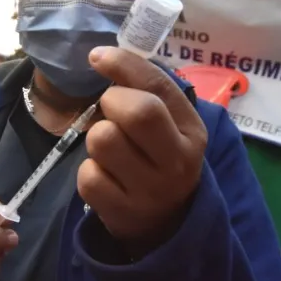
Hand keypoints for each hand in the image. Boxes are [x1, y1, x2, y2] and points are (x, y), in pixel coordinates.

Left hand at [78, 47, 207, 245]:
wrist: (167, 223)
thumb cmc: (161, 159)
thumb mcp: (171, 126)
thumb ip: (147, 92)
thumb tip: (103, 56)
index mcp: (192, 131)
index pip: (158, 86)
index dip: (123, 64)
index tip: (97, 57)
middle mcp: (177, 161)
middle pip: (138, 112)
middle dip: (112, 102)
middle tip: (110, 111)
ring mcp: (150, 190)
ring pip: (103, 140)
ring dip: (97, 137)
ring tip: (109, 148)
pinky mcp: (121, 212)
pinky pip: (87, 176)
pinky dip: (88, 171)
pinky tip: (105, 176)